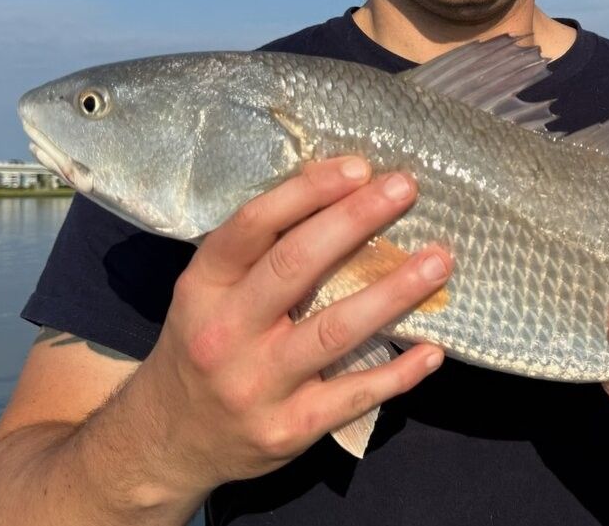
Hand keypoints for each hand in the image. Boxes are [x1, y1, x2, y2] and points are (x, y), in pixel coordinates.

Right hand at [129, 157, 450, 496]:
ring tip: (439, 262)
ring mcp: (256, 384)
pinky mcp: (288, 428)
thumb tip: (336, 188)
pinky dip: (399, 372)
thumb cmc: (205, 345)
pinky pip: (353, 394)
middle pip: (296, 265)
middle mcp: (225, 332)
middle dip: (356, 221)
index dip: (308, 192)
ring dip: (394, 293)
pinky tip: (433, 349)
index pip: (254, 225)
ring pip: (335, 329)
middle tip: (406, 189)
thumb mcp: (211, 291)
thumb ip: (261, 249)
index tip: (358, 167)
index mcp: (205, 285)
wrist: (169, 441)